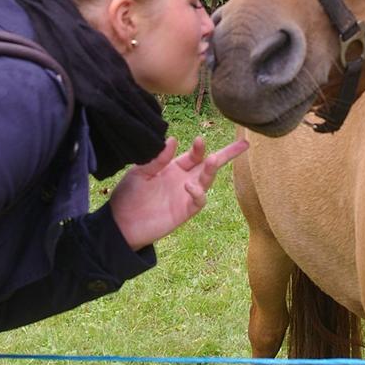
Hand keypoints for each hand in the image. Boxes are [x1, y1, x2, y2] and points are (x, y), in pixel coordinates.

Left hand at [108, 136, 248, 250]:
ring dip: (212, 170)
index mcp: (174, 168)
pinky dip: (198, 192)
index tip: (200, 139)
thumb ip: (157, 159)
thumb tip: (173, 139)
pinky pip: (199, 200)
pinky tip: (189, 185)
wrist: (120, 225)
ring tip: (214, 159)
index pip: (194, 154)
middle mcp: (184, 180)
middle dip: (227, 154)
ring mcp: (186, 196)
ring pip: (207, 180)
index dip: (199, 147)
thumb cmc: (128, 196)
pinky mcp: (185, 211)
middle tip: (243, 144)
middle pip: (210, 164)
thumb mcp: (140, 173)